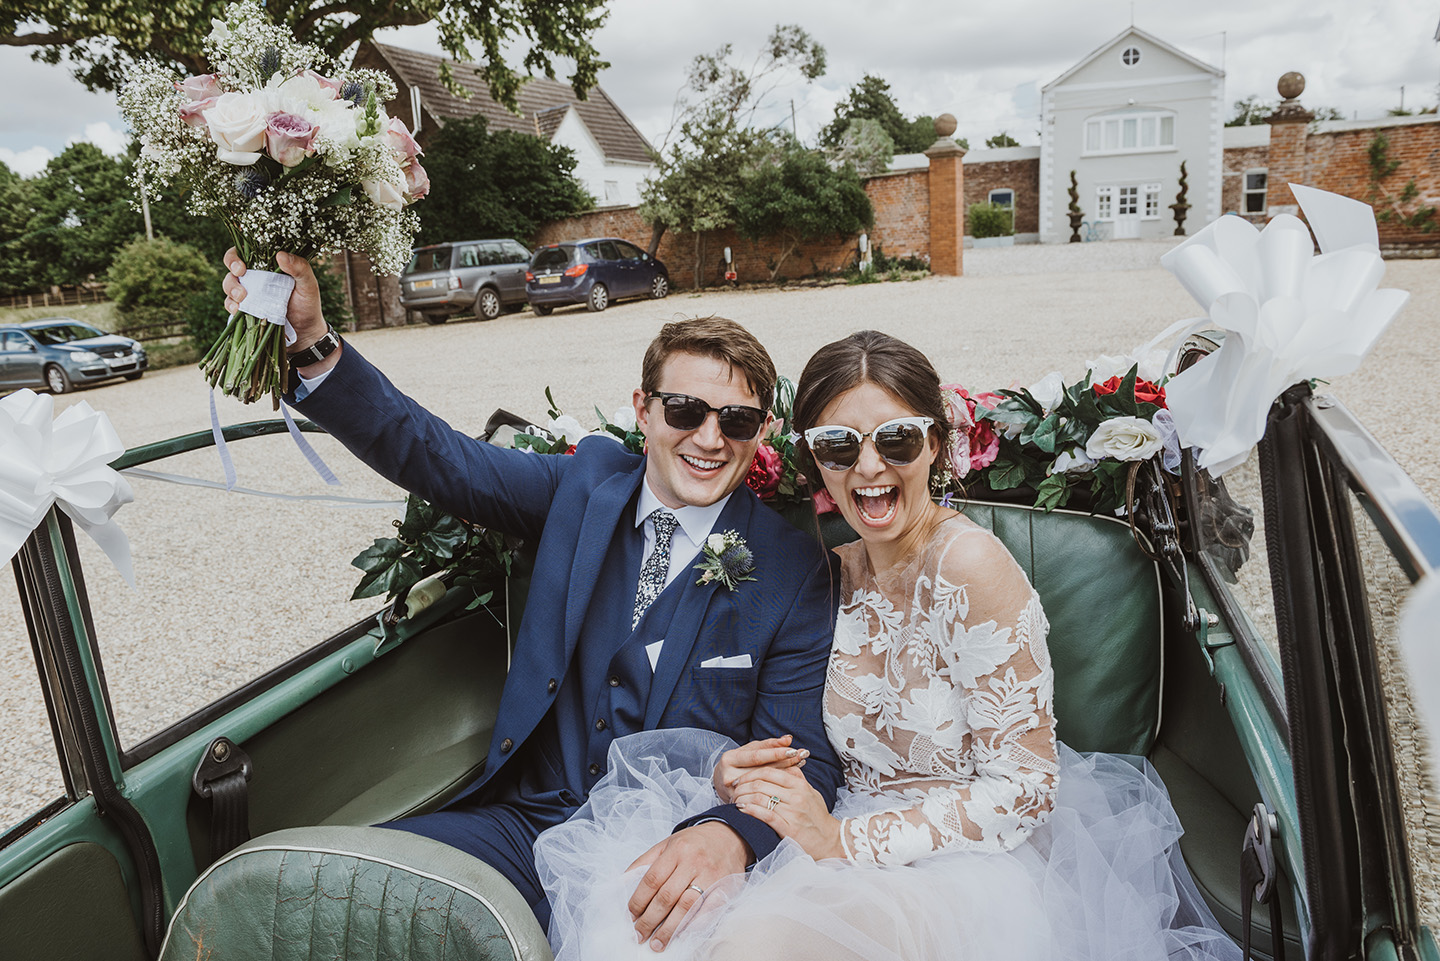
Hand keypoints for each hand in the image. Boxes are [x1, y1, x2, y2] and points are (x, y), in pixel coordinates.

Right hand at [222, 248, 332, 362]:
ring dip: (231, 289)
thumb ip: (299, 268)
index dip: (237, 255)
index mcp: (269, 264)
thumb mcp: (309, 285)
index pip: (247, 251)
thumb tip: (280, 254)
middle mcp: (256, 276)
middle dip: (231, 270)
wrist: (305, 332)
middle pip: (232, 265)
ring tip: (242, 297)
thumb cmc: (308, 304)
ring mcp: (249, 292)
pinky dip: (231, 305)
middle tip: (239, 276)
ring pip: (229, 284)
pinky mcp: (245, 308)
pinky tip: (237, 310)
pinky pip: (230, 303)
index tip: (242, 266)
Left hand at [626, 821, 748, 951]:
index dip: (638, 901)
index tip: (630, 916)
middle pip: (667, 896)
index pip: (652, 879)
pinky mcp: (726, 888)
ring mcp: (711, 875)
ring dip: (669, 928)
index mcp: (677, 850)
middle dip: (650, 920)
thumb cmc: (694, 843)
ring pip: (686, 906)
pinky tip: (683, 935)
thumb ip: (645, 861)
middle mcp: (694, 862)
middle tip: (639, 935)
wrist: (730, 837)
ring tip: (657, 943)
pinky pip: (709, 910)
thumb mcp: (668, 844)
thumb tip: (623, 883)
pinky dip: (695, 925)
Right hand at [712, 734, 808, 803]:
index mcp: (730, 759)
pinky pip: (765, 795)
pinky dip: (780, 786)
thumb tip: (788, 739)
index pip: (756, 757)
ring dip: (786, 773)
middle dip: (785, 761)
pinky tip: (793, 780)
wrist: (722, 782)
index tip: (794, 749)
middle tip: (803, 755)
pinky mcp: (742, 804)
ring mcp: (735, 793)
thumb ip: (768, 744)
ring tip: (801, 763)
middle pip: (763, 770)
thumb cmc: (739, 762)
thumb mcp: (749, 750)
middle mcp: (730, 777)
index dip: (775, 753)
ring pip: (765, 784)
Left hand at [733, 764, 844, 860]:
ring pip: (760, 798)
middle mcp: (796, 796)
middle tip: (734, 790)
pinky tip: (742, 809)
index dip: (750, 773)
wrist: (830, 840)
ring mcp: (792, 812)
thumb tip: (784, 764)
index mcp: (800, 784)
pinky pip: (765, 815)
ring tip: (735, 801)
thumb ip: (797, 778)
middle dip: (742, 785)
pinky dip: (750, 810)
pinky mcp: (789, 829)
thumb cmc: (818, 816)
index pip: (769, 771)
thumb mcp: (810, 792)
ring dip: (743, 798)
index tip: (740, 779)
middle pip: (761, 783)